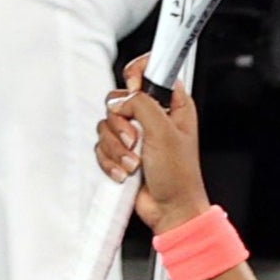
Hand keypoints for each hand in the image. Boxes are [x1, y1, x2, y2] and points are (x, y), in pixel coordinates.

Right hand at [95, 55, 210, 232]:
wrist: (170, 209)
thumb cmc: (178, 176)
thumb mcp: (164, 131)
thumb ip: (142, 104)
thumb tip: (122, 99)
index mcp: (172, 104)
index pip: (151, 70)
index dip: (138, 72)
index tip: (134, 85)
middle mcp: (153, 115)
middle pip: (118, 98)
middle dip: (121, 123)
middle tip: (135, 141)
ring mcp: (136, 134)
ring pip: (106, 124)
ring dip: (117, 148)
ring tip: (134, 164)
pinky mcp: (122, 151)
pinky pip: (101, 145)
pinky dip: (110, 161)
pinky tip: (126, 174)